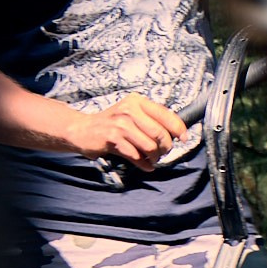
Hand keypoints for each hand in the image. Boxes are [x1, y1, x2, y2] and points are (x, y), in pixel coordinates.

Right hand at [64, 93, 188, 168]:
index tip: (184, 138)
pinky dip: (144, 164)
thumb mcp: (130, 113)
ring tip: (153, 159)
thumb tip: (175, 132)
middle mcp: (130, 110)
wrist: (82, 129)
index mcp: (137, 101)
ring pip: (149, 146)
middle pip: (159, 133)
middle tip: (164, 152)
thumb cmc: (111, 123)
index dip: (178, 128)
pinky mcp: (112, 139)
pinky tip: (146, 166)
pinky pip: (136, 156)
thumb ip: (150, 119)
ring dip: (155, 157)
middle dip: (166, 147)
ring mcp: (120, 124)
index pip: (165, 114)